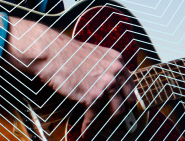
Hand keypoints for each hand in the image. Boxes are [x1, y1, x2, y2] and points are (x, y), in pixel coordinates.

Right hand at [4, 16, 135, 134]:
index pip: (130, 86)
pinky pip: (94, 117)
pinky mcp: (92, 95)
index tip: (122, 107)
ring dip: (107, 122)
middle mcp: (116, 72)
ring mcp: (105, 84)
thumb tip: (113, 87)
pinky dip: (89, 127)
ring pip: (116, 112)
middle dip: (120, 113)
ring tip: (100, 127)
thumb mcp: (97, 56)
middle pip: (127, 101)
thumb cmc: (70, 54)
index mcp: (118, 61)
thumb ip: (108, 69)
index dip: (126, 100)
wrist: (53, 53)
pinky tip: (86, 131)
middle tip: (111, 119)